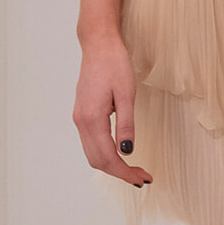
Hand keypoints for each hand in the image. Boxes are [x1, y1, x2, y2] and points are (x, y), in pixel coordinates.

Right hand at [73, 33, 152, 186]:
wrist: (98, 45)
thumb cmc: (114, 64)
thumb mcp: (127, 94)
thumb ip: (126, 124)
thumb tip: (127, 151)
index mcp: (92, 118)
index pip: (108, 157)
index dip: (126, 172)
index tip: (144, 179)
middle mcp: (81, 121)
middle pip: (98, 161)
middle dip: (120, 173)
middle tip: (142, 178)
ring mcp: (79, 118)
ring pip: (92, 154)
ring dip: (112, 166)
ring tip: (134, 170)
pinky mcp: (82, 114)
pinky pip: (91, 143)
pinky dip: (105, 154)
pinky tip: (120, 154)